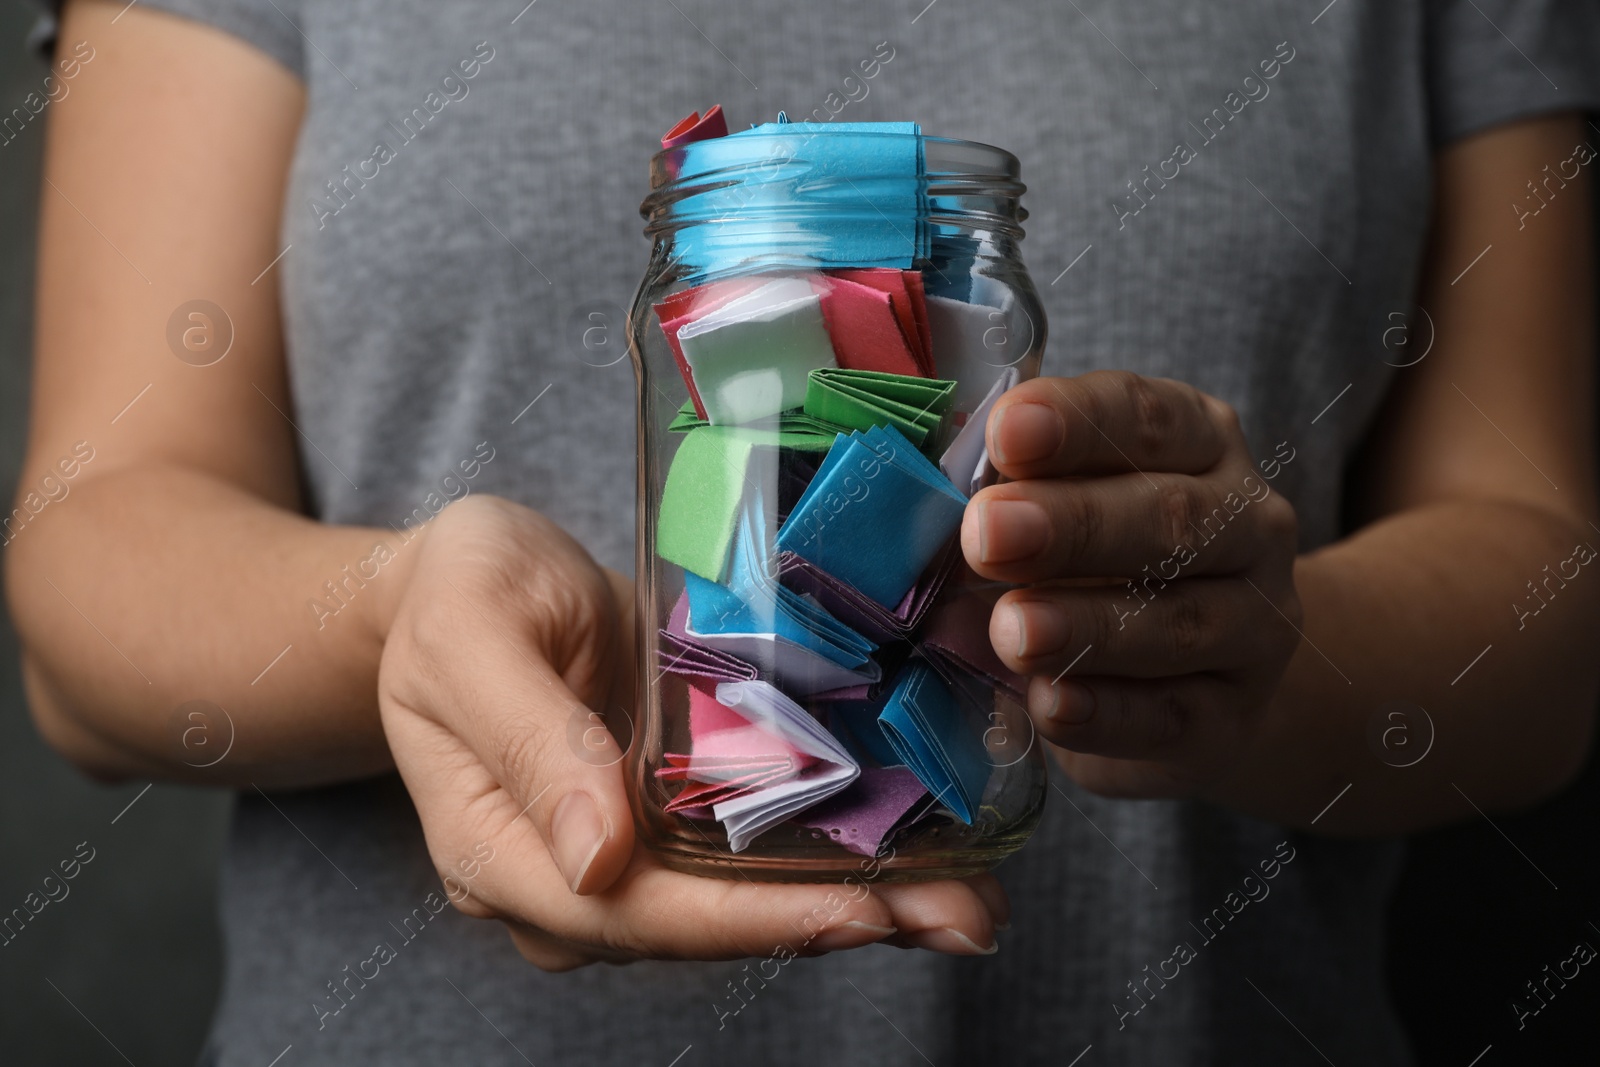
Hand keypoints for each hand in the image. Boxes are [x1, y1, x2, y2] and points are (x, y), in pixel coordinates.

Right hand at [378, 495, 1006, 970]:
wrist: (465, 585)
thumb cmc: (456, 597)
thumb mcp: (473, 639)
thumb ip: (531, 742)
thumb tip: (600, 861)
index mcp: (502, 852)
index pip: (633, 914)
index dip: (749, 922)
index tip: (861, 911)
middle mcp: (572, 876)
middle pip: (708, 924)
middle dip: (839, 922)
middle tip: (963, 916)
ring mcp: (627, 851)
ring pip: (744, 898)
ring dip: (861, 900)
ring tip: (972, 896)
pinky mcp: (671, 812)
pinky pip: (753, 848)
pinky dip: (837, 848)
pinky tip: (925, 846)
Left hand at [962, 371, 1302, 799]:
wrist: (1192, 685)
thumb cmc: (1100, 567)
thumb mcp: (1065, 507)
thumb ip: (1012, 494)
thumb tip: (925, 502)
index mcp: (1201, 445)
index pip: (1148, 417)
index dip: (1077, 422)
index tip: (1005, 431)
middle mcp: (1247, 526)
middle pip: (1170, 518)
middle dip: (1072, 525)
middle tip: (986, 534)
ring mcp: (1254, 626)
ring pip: (1177, 622)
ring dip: (1087, 625)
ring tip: (1013, 631)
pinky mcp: (1231, 718)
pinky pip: (1171, 715)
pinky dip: (1106, 713)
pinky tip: (1050, 703)